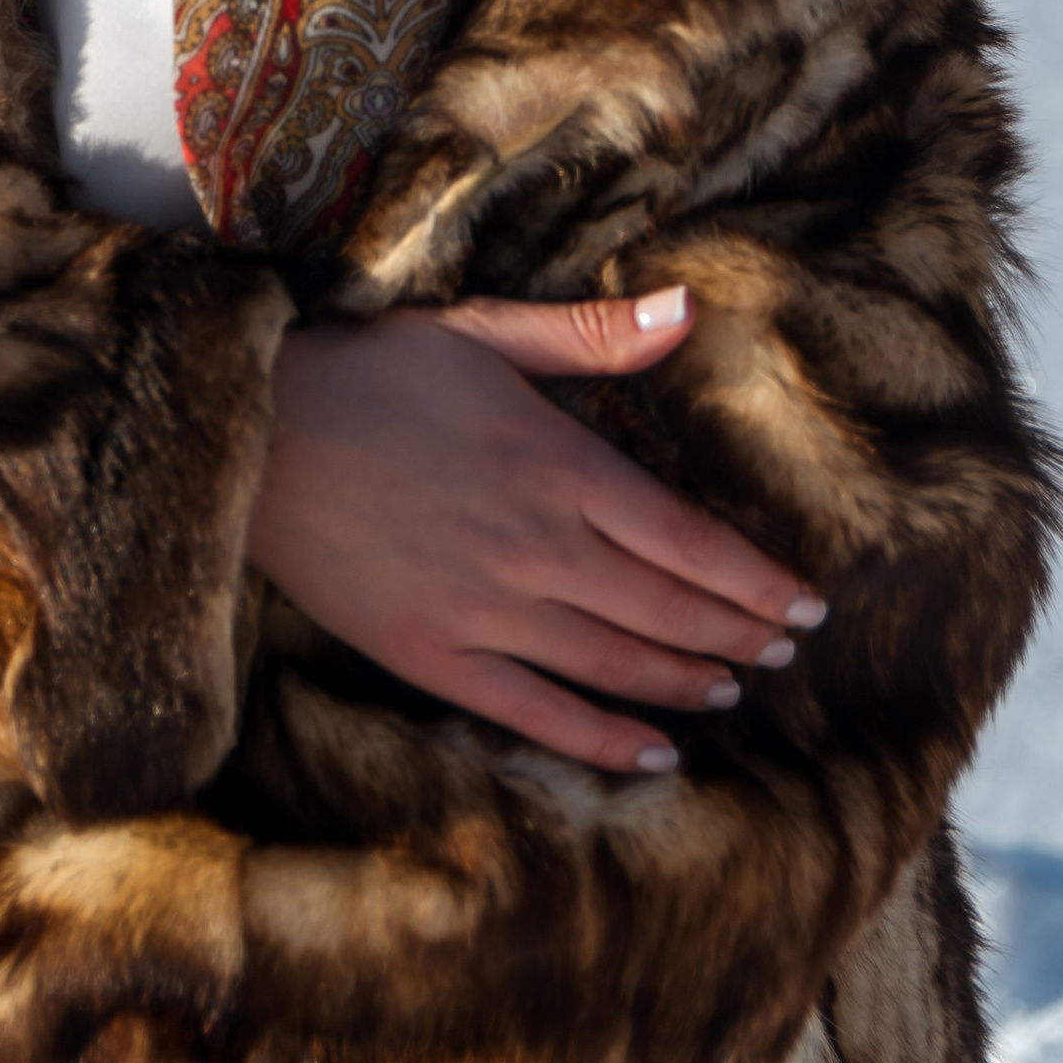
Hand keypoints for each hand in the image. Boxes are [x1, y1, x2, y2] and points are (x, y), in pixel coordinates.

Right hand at [245, 288, 826, 775]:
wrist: (255, 435)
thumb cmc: (369, 372)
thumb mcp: (480, 333)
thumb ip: (589, 336)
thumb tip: (686, 310)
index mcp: (559, 466)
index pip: (688, 541)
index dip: (756, 581)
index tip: (808, 605)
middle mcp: (538, 548)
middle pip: (666, 610)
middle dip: (737, 635)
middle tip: (785, 653)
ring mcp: (487, 610)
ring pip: (616, 664)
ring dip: (686, 682)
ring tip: (732, 692)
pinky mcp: (434, 654)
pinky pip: (539, 711)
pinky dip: (604, 738)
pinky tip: (654, 752)